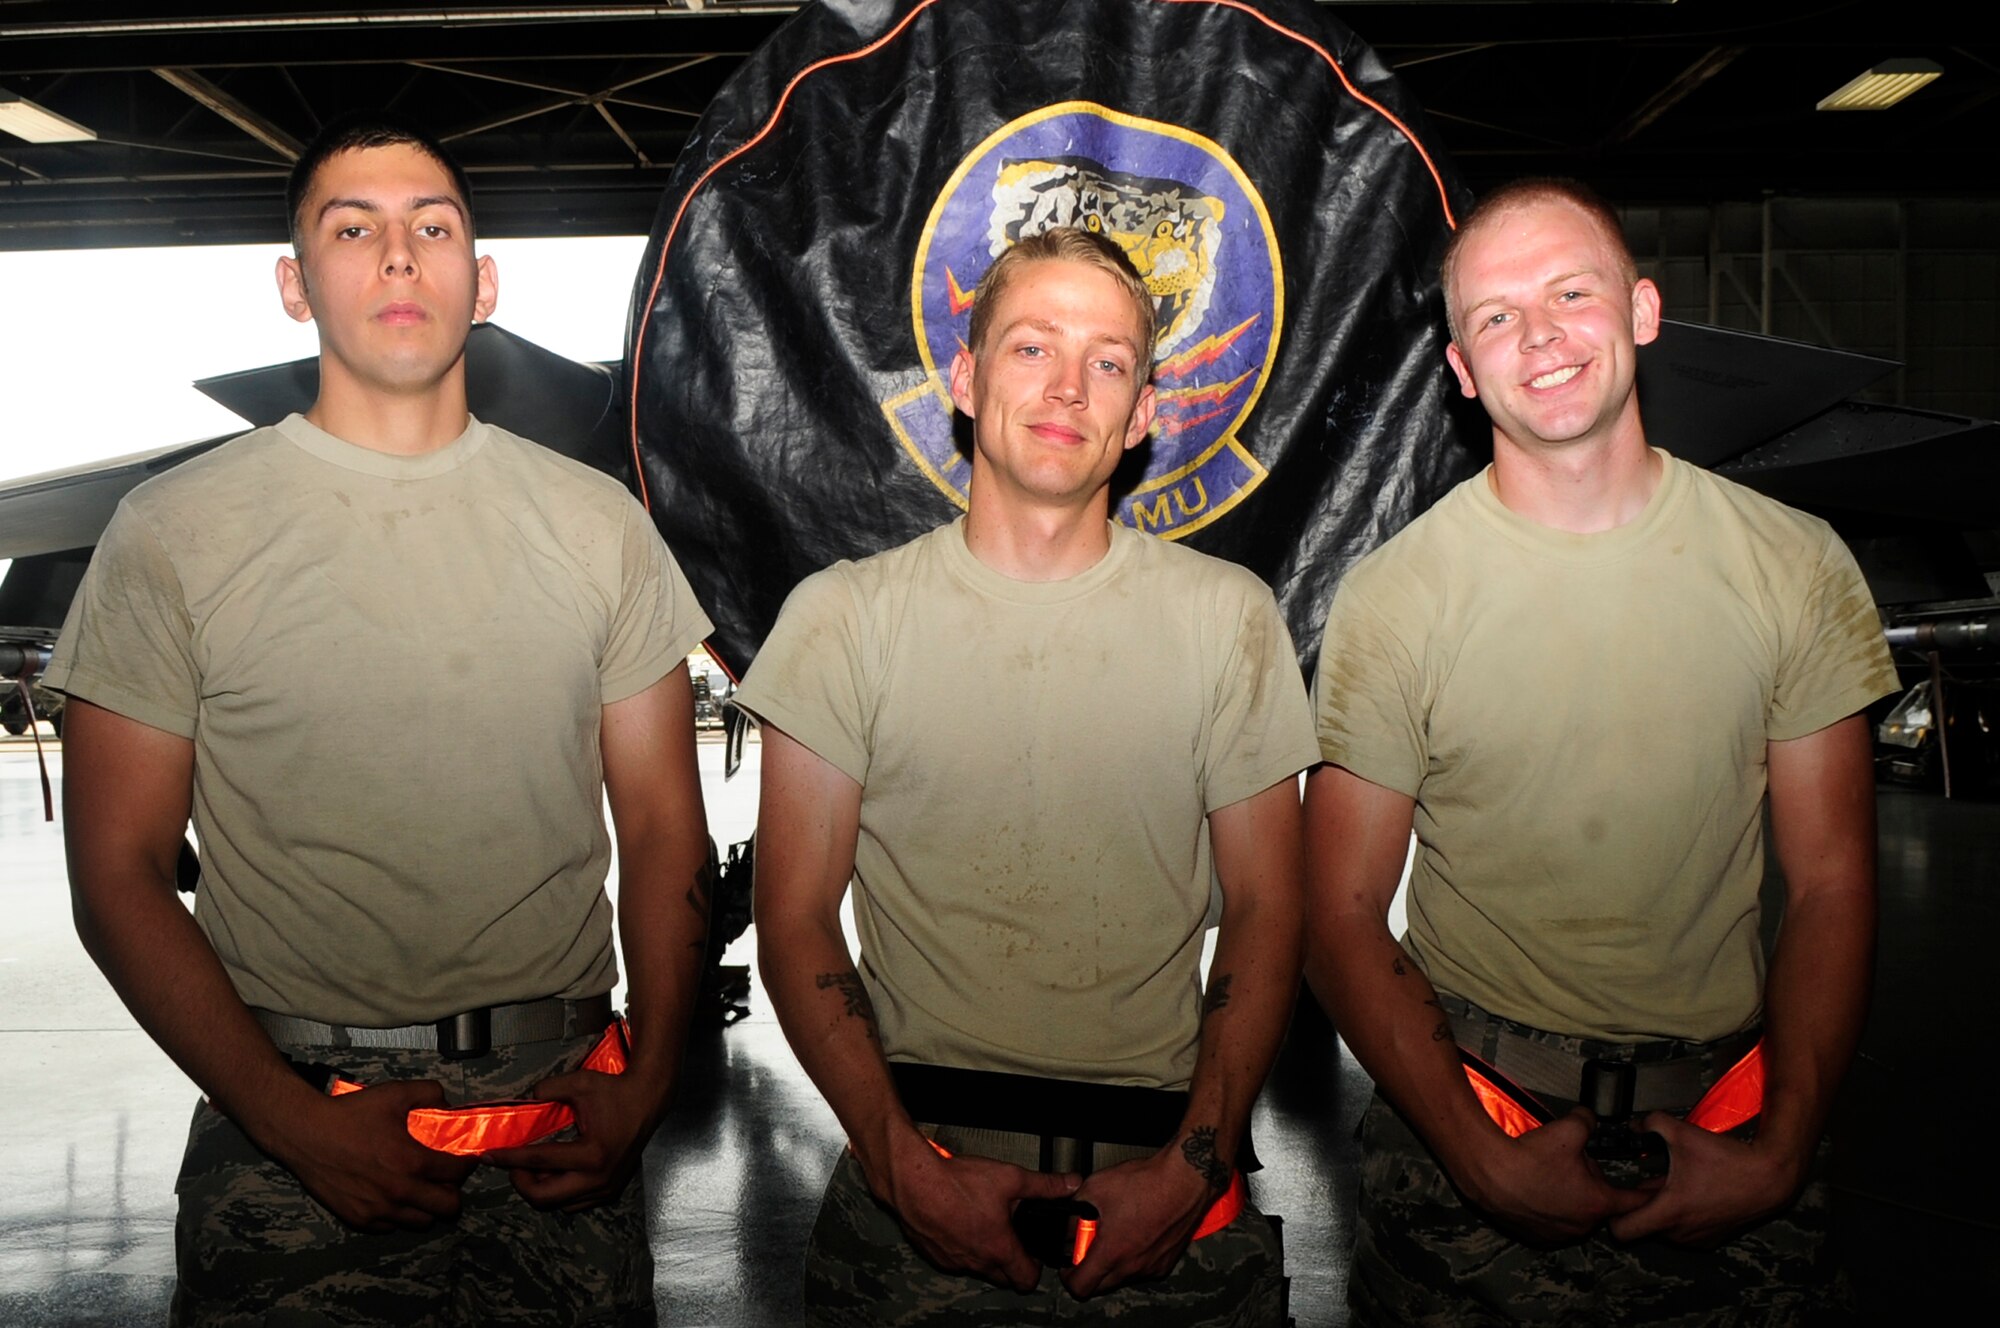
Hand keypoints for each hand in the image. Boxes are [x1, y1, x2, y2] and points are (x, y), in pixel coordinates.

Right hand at [261, 1079, 476, 1232]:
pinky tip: (393, 1196)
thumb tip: (447, 1103)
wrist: (306, 1133)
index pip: (457, 1173)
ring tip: (421, 1188)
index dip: (467, 1164)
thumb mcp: (395, 1093)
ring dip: (427, 1206)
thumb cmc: (350, 1114)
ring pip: (422, 1221)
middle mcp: (399, 1192)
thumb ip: (429, 1093)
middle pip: (448, 1207)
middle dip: (453, 1191)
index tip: (464, 1159)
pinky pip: (391, 1226)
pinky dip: (398, 1214)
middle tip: (445, 1178)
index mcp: (413, 1162)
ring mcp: (378, 1210)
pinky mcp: (358, 1218)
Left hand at [480, 1066, 665, 1210]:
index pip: (537, 1160)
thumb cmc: (616, 1091)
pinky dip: (559, 1191)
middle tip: (513, 1164)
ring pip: (558, 1204)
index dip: (507, 1158)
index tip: (488, 1156)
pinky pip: (575, 1202)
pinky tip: (555, 1171)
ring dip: (540, 1187)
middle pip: (544, 1197)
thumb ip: (547, 1090)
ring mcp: (607, 1187)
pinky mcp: (611, 1189)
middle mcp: (599, 1178)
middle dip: (521, 1182)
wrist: (648, 1099)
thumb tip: (525, 1099)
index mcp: (591, 1154)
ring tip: (534, 1166)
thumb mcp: (579, 1083)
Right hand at [877, 1136, 1080, 1291]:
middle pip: (1003, 1278)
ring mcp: (953, 1261)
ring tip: (985, 1224)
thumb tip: (1069, 1184)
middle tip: (1013, 1238)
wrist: (913, 1182)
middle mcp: (976, 1261)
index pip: (1027, 1280)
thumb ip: (1044, 1185)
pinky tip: (961, 1221)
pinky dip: (962, 1247)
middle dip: (1012, 1264)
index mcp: (999, 1248)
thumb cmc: (956, 1182)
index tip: (1034, 1253)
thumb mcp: (1010, 1177)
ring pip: (978, 1268)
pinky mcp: (933, 1254)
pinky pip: (955, 1259)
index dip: (1036, 1268)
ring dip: (985, 1254)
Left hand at [1061, 1147, 1215, 1297]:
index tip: (1068, 1264)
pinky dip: (1134, 1258)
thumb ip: (1075, 1211)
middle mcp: (1133, 1266)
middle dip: (1090, 1271)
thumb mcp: (1096, 1188)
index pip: (1080, 1286)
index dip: (1068, 1276)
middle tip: (1089, 1246)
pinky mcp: (1167, 1261)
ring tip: (1115, 1233)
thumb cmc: (1146, 1182)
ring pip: (1123, 1277)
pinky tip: (1135, 1232)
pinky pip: (1142, 1269)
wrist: (1185, 1179)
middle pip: (1100, 1287)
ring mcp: (1152, 1266)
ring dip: (1113, 1263)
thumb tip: (1068, 1223)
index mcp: (1113, 1252)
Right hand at [1455, 1109, 1646, 1244]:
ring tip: (1550, 1174)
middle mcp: (1582, 1225)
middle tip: (1574, 1163)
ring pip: (1575, 1213)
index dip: (1644, 1191)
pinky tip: (1533, 1187)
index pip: (1635, 1201)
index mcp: (1598, 1202)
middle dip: (1592, 1185)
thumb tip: (1589, 1117)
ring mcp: (1558, 1234)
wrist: (1487, 1170)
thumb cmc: (1529, 1155)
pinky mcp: (1535, 1236)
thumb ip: (1587, 1121)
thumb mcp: (1567, 1129)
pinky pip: (1552, 1222)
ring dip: (1570, 1198)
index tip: (1650, 1188)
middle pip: (1599, 1204)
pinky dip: (1548, 1208)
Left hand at [1606, 1112, 1803, 1245]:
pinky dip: (1680, 1216)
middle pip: (1642, 1227)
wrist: (1768, 1177)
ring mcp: (1696, 1239)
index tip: (1617, 1197)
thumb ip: (1650, 1123)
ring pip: (1664, 1229)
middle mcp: (1680, 1233)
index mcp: (1667, 1213)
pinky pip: (1684, 1231)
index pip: (1621, 1232)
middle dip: (1640, 1206)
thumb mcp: (1681, 1131)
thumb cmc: (1726, 1158)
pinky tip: (1689, 1192)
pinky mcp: (1711, 1239)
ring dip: (1661, 1210)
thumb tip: (1634, 1125)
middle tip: (1646, 1182)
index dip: (1612, 1214)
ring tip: (1669, 1183)